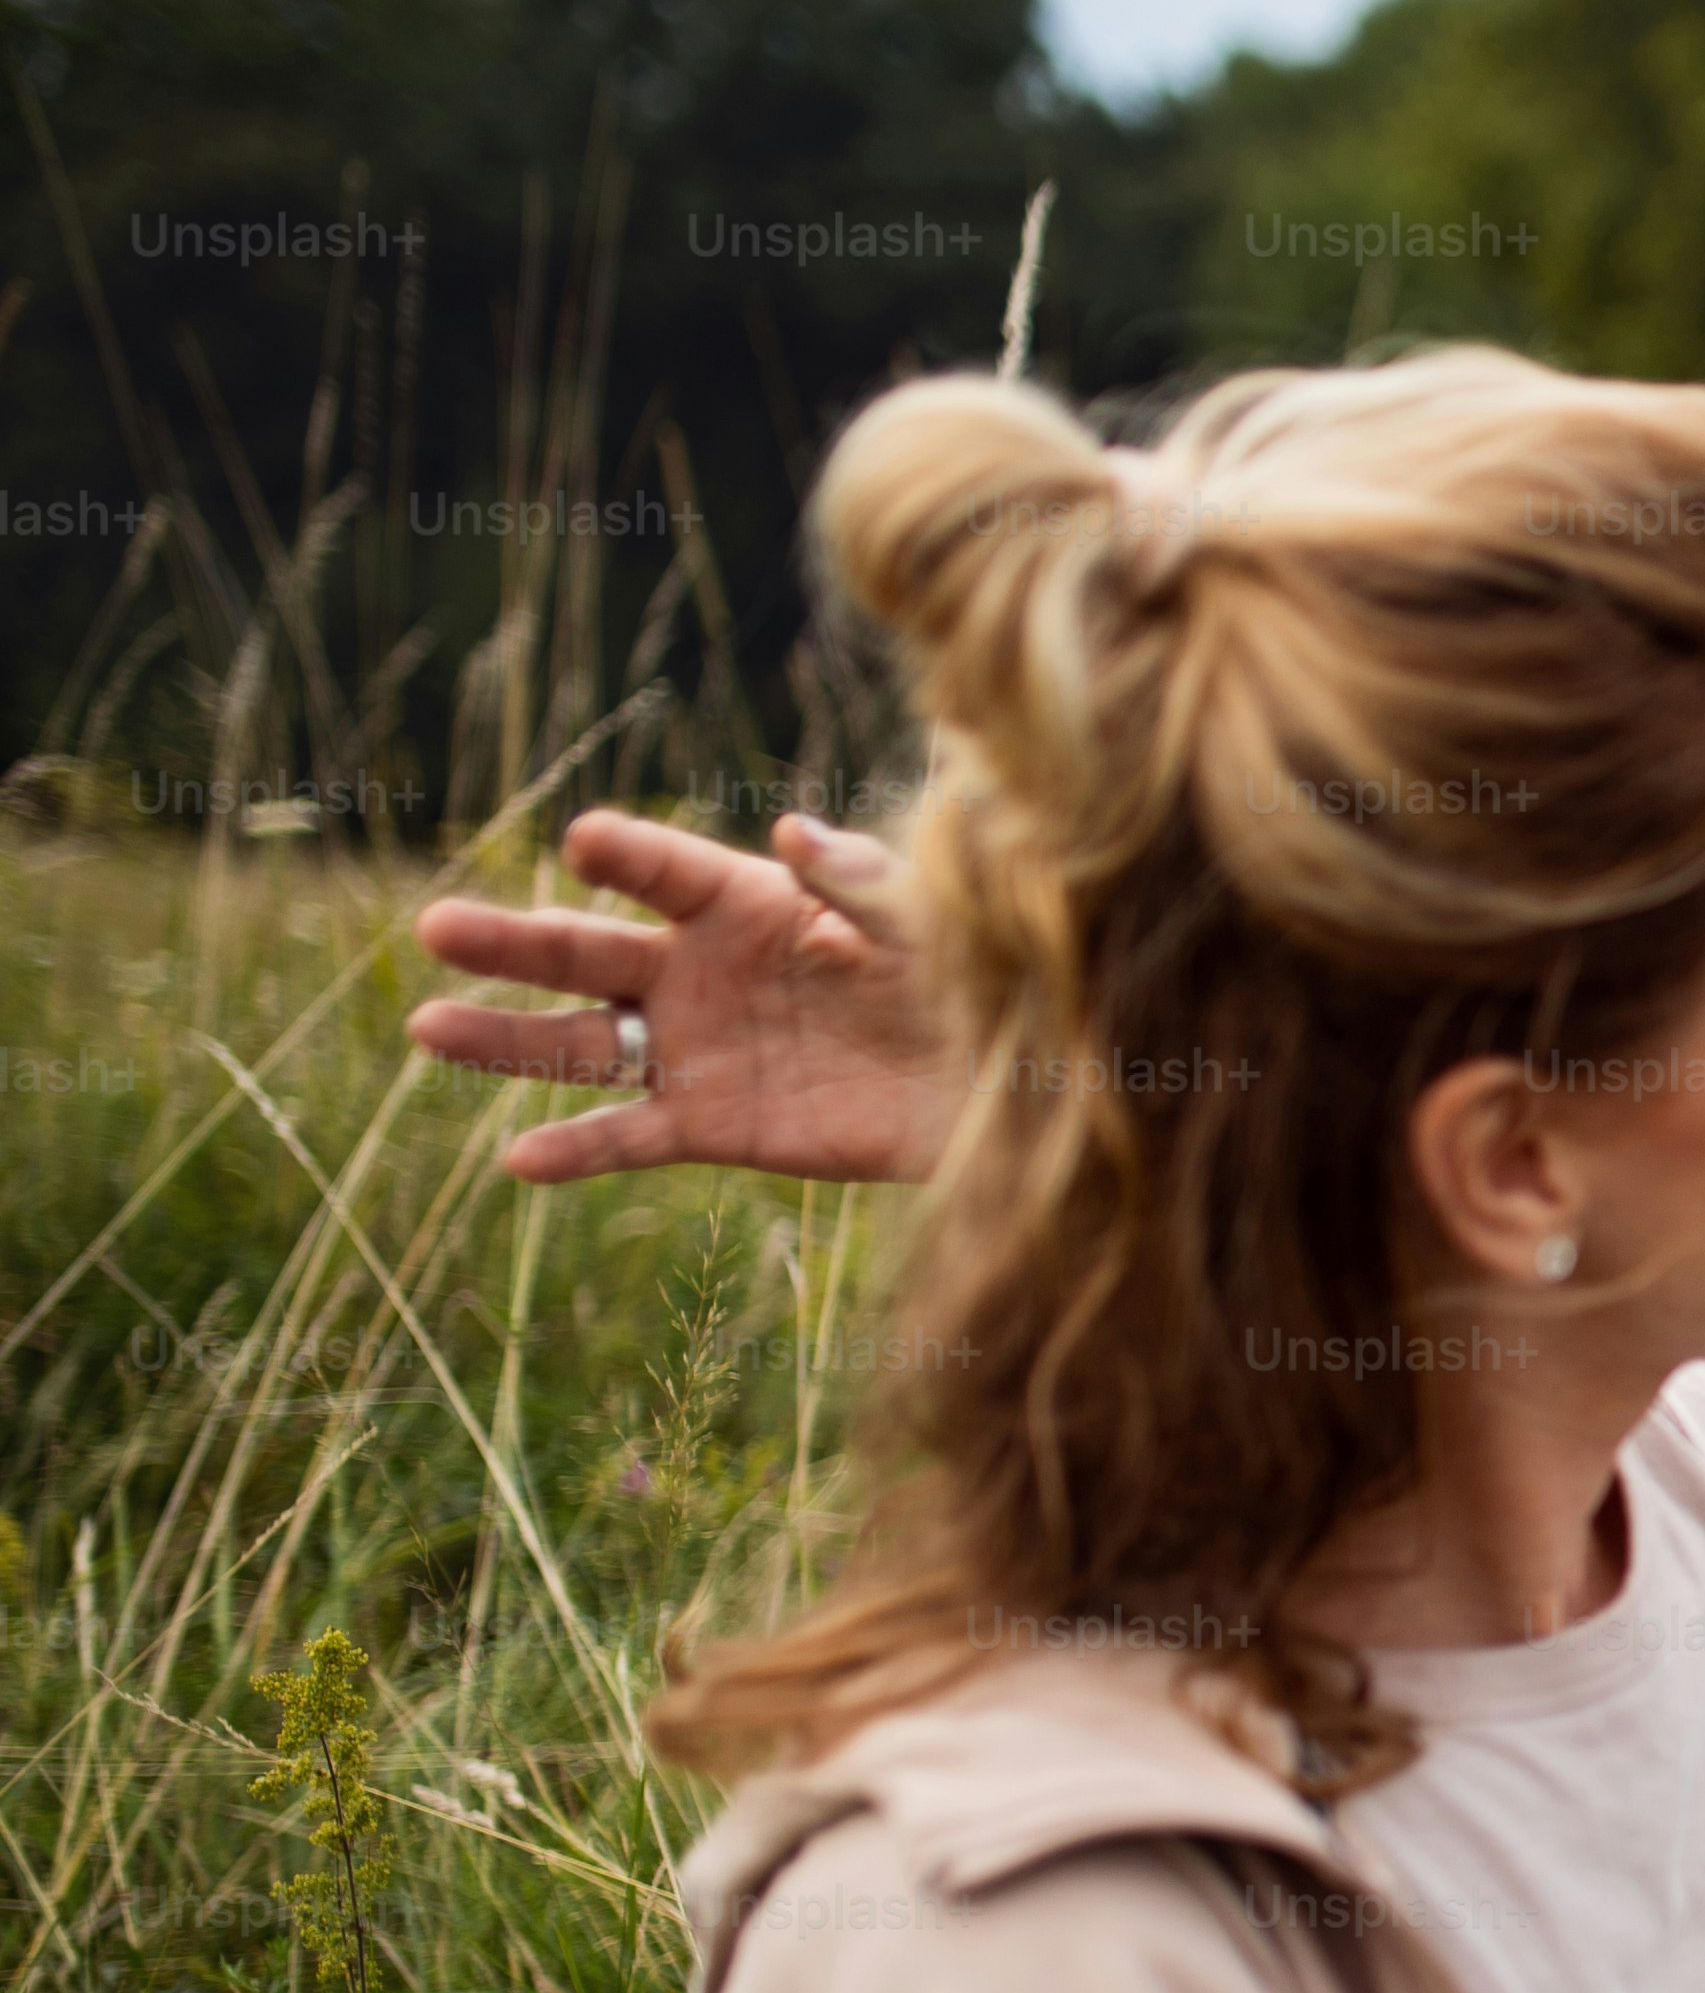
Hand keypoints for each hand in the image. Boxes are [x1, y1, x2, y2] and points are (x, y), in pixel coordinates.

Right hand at [409, 808, 949, 1186]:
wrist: (988, 1085)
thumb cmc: (958, 979)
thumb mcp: (917, 922)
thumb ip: (854, 882)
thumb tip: (792, 831)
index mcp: (742, 903)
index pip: (664, 871)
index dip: (627, 856)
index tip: (585, 842)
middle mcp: (695, 971)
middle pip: (586, 952)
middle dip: (513, 942)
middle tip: (437, 926)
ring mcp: (692, 1049)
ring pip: (580, 1043)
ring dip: (505, 1038)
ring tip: (428, 1027)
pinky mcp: (710, 1125)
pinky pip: (630, 1137)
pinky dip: (577, 1151)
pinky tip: (519, 1161)